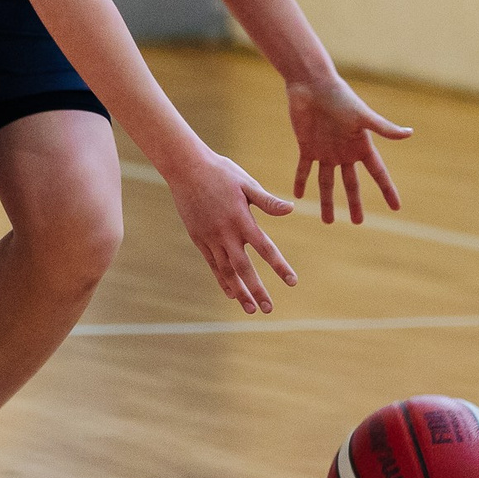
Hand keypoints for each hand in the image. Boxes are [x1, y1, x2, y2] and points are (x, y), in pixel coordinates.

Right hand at [163, 148, 298, 313]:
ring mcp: (210, 238)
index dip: (279, 266)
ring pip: (226, 271)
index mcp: (242, 219)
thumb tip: (291, 209)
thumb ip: (268, 201)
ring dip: (239, 292)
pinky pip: (212, 265)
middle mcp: (225, 233)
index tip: (292, 282)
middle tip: (268, 309)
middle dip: (256, 290)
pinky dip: (222, 280)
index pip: (265, 248)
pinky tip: (231, 294)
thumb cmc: (221, 172)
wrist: (186, 168)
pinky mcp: (199, 239)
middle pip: (244, 268)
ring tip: (250, 309)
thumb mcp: (246, 183)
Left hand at [287, 76, 409, 223]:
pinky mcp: (307, 146)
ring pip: (327, 182)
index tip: (397, 209)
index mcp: (361, 145)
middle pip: (351, 184)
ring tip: (329, 221)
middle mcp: (345, 152)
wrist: (312, 84)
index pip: (378, 173)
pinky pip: (304, 169)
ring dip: (327, 201)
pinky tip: (298, 195)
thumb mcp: (363, 116)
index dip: (387, 190)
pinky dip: (301, 181)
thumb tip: (410, 134)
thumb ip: (384, 128)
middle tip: (359, 222)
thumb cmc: (340, 97)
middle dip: (355, 203)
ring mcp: (325, 151)